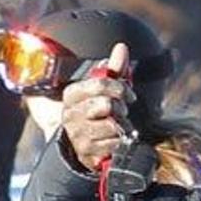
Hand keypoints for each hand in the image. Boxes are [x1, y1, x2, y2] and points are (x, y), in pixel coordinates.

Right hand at [60, 41, 131, 171]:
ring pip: (111, 125)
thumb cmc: (95, 113)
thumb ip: (113, 70)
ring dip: (121, 127)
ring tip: (118, 126)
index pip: (100, 84)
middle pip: (107, 104)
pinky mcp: (87, 152)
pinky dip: (119, 141)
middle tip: (122, 112)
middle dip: (121, 109)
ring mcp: (78, 134)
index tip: (129, 95)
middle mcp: (71, 114)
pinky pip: (113, 143)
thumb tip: (121, 47)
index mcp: (72, 94)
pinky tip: (115, 139)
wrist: (82, 144)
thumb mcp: (102, 90)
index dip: (120, 88)